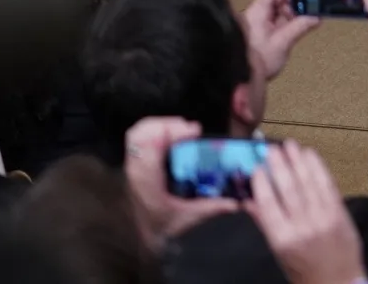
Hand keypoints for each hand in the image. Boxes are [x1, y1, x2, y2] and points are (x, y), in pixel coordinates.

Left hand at [122, 117, 238, 251]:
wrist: (137, 245)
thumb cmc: (160, 231)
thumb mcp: (187, 219)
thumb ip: (210, 208)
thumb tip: (235, 202)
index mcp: (146, 179)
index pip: (150, 144)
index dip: (171, 130)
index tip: (194, 131)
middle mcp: (135, 169)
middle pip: (141, 132)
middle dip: (166, 123)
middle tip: (189, 129)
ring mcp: (132, 166)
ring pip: (138, 133)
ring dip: (161, 125)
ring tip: (182, 130)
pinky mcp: (135, 166)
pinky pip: (139, 139)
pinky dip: (155, 131)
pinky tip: (172, 139)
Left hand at [244, 0, 320, 80]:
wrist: (241, 79)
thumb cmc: (256, 61)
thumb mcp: (282, 43)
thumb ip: (299, 27)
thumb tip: (317, 16)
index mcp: (259, 10)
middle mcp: (259, 12)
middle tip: (313, 0)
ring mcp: (262, 22)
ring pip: (282, 7)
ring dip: (296, 10)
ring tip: (309, 16)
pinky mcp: (265, 31)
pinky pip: (282, 18)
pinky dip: (293, 19)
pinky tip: (303, 23)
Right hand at [248, 142, 365, 283]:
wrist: (339, 283)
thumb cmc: (303, 272)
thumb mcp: (279, 254)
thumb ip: (266, 225)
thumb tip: (247, 203)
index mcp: (282, 240)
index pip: (268, 206)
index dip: (262, 184)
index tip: (257, 167)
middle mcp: (302, 226)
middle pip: (288, 190)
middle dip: (280, 166)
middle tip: (272, 147)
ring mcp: (323, 218)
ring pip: (308, 184)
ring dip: (298, 161)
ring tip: (290, 144)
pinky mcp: (340, 213)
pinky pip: (328, 186)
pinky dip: (318, 168)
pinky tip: (311, 155)